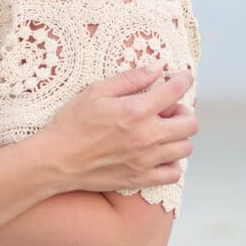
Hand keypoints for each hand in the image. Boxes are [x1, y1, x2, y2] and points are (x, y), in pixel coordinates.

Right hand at [33, 66, 197, 192]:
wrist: (56, 160)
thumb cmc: (71, 124)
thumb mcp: (95, 92)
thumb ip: (129, 79)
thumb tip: (157, 67)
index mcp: (136, 111)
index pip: (175, 91)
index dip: (184, 80)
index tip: (183, 77)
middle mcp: (147, 136)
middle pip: (190, 124)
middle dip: (185, 111)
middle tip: (170, 109)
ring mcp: (146, 160)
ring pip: (185, 148)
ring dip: (180, 136)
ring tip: (164, 131)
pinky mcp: (140, 178)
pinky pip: (173, 174)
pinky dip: (172, 163)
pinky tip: (160, 154)